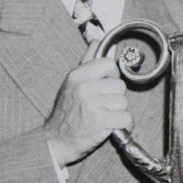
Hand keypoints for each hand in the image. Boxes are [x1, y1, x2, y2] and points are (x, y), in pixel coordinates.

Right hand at [45, 41, 133, 166]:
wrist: (56, 141)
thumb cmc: (66, 112)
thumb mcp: (71, 83)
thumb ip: (87, 62)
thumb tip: (97, 41)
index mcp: (77, 76)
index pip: (109, 64)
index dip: (112, 76)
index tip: (106, 86)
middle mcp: (84, 88)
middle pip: (120, 85)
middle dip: (115, 97)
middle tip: (103, 106)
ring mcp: (92, 105)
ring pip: (124, 102)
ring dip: (118, 112)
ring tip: (104, 116)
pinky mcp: (101, 122)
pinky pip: (126, 118)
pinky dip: (124, 125)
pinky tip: (113, 126)